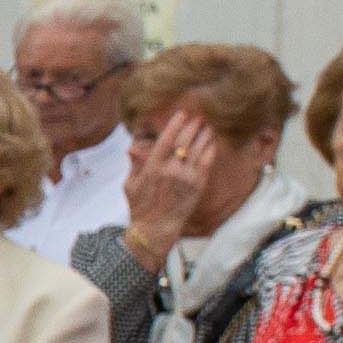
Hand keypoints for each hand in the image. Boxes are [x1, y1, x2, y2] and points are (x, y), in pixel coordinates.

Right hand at [123, 106, 220, 255]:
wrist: (156, 228)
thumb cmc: (140, 206)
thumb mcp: (130, 184)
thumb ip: (135, 164)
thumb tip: (132, 147)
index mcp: (152, 168)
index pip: (166, 141)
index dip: (175, 125)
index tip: (182, 114)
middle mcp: (171, 171)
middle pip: (185, 142)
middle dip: (192, 127)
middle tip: (198, 117)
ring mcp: (186, 178)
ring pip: (198, 150)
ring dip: (204, 136)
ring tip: (207, 126)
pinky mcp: (198, 186)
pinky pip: (206, 163)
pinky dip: (210, 150)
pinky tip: (212, 142)